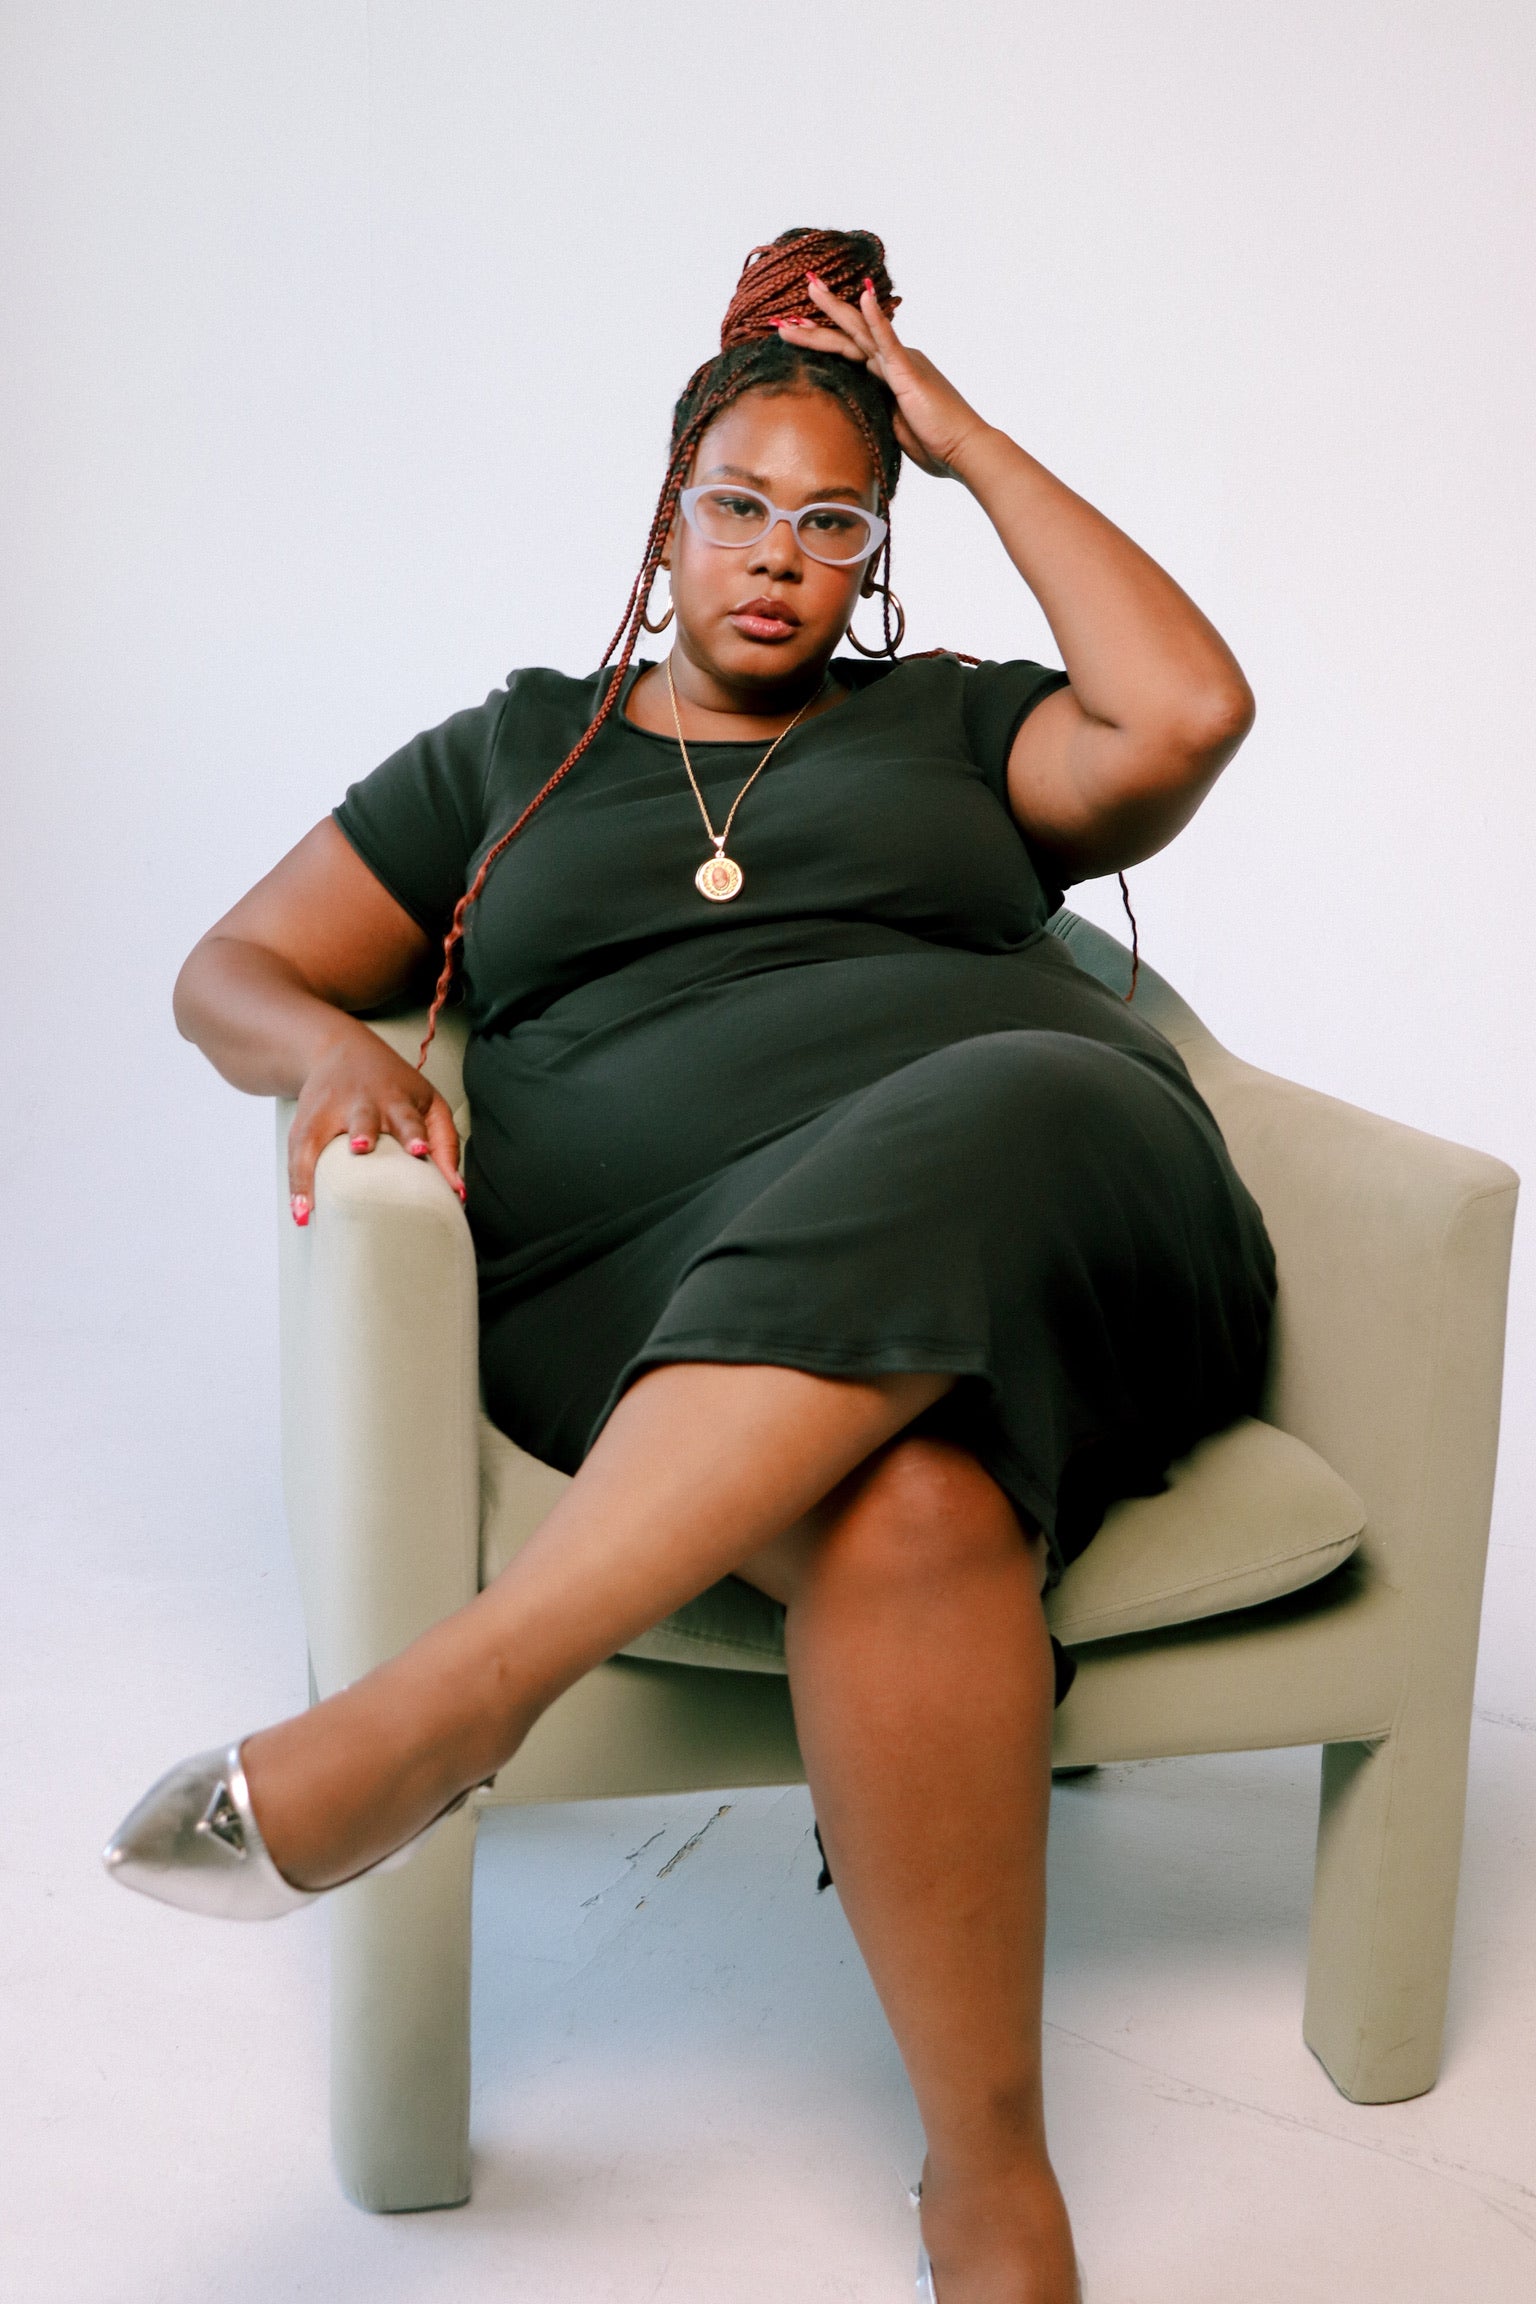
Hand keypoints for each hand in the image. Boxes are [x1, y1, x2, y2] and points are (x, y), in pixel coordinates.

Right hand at [286, 1024, 463, 1224]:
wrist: (339, 1049)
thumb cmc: (394, 1087)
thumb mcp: (427, 1103)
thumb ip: (445, 1144)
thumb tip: (458, 1193)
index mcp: (396, 1100)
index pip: (408, 1117)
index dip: (414, 1133)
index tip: (420, 1150)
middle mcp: (361, 1104)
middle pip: (362, 1118)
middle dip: (363, 1132)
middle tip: (362, 1148)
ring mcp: (328, 1112)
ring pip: (318, 1136)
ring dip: (314, 1168)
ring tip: (309, 1203)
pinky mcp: (304, 1124)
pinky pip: (296, 1155)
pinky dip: (297, 1184)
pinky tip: (299, 1213)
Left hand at [777, 276, 989, 478]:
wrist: (965, 450)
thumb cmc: (936, 445)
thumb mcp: (894, 430)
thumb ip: (877, 415)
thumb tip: (858, 417)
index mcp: (890, 375)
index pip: (849, 352)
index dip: (820, 340)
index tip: (794, 330)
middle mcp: (894, 361)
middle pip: (849, 335)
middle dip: (820, 315)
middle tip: (797, 293)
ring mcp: (901, 363)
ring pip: (859, 333)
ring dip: (833, 310)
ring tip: (810, 286)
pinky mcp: (909, 373)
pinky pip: (888, 342)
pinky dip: (876, 319)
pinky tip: (864, 298)